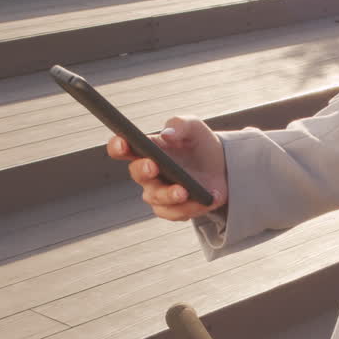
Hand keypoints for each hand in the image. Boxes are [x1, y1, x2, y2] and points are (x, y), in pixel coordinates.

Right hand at [106, 115, 227, 220]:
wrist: (221, 165)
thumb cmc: (199, 143)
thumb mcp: (193, 127)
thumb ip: (179, 125)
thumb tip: (167, 135)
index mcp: (147, 150)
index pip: (122, 149)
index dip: (118, 146)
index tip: (123, 143)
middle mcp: (148, 174)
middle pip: (137, 174)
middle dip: (143, 170)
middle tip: (153, 165)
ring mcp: (159, 193)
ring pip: (156, 198)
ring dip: (169, 195)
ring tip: (184, 191)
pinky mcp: (174, 209)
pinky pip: (176, 213)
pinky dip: (192, 207)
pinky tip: (207, 199)